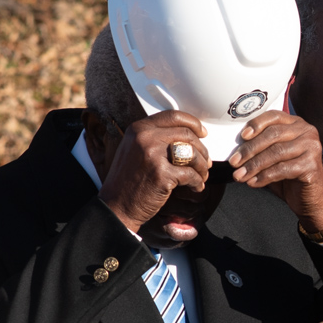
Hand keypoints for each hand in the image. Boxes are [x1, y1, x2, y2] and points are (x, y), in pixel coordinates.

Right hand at [99, 111, 209, 233]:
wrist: (116, 206)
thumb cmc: (128, 181)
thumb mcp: (134, 150)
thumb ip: (155, 138)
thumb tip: (189, 135)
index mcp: (138, 129)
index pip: (173, 116)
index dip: (194, 123)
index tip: (203, 133)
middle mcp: (145, 138)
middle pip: (187, 135)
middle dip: (202, 149)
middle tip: (206, 161)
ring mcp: (153, 155)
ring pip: (192, 154)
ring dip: (202, 167)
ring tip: (202, 176)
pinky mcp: (162, 174)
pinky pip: (191, 174)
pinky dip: (198, 182)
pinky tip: (196, 187)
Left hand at [228, 111, 322, 232]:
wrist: (308, 199)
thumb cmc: (288, 176)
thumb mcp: (272, 157)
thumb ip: (260, 147)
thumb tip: (235, 148)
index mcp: (296, 124)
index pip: (274, 116)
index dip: (256, 124)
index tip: (241, 137)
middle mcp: (307, 132)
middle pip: (273, 134)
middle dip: (250, 149)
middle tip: (234, 162)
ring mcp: (312, 148)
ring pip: (276, 152)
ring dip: (254, 165)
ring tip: (239, 175)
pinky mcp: (312, 165)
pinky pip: (282, 169)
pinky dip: (264, 176)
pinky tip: (253, 183)